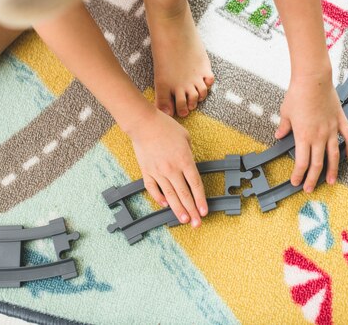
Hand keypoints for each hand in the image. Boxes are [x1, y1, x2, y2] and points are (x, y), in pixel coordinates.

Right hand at [126, 108, 207, 226]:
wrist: (143, 123)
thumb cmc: (165, 126)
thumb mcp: (185, 137)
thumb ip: (189, 152)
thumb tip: (189, 164)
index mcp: (185, 160)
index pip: (195, 185)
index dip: (201, 200)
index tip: (204, 211)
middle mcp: (172, 169)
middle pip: (184, 194)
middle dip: (192, 211)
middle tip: (197, 224)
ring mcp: (158, 172)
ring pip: (170, 195)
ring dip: (178, 209)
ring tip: (184, 220)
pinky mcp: (146, 171)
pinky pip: (153, 189)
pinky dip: (159, 198)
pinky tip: (165, 206)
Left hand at [275, 72, 347, 191]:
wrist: (313, 80)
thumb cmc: (298, 94)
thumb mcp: (285, 112)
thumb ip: (284, 127)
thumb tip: (279, 135)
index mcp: (303, 137)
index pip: (301, 163)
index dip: (299, 175)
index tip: (296, 182)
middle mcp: (319, 136)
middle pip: (317, 164)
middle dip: (313, 179)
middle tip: (310, 188)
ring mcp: (331, 130)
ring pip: (334, 155)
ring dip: (333, 170)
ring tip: (331, 181)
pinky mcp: (340, 121)